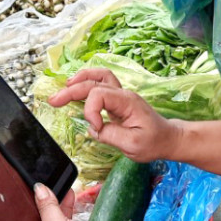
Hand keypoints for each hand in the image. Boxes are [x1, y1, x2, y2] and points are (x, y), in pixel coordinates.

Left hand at [22, 182, 104, 220]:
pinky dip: (64, 209)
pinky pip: (61, 220)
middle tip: (41, 183)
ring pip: (49, 217)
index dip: (20, 203)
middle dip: (40, 200)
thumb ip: (47, 206)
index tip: (22, 186)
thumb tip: (39, 188)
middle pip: (34, 217)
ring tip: (56, 184)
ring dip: (54, 202)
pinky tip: (68, 195)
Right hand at [53, 71, 179, 163]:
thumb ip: (110, 135)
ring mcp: (120, 95)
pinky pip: (100, 83)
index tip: (95, 128)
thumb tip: (93, 129)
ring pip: (98, 76)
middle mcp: (122, 94)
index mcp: (126, 101)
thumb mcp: (133, 144)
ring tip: (64, 86)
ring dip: (79, 79)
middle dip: (71, 89)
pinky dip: (86, 82)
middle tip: (53, 100)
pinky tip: (76, 87)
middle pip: (93, 82)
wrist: (167, 138)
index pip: (99, 94)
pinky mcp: (117, 100)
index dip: (90, 111)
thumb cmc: (153, 142)